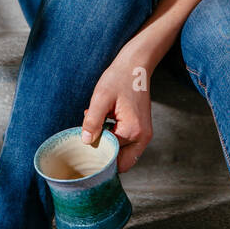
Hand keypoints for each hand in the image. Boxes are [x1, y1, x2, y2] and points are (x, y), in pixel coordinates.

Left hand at [80, 46, 153, 173]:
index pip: (112, 157)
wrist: (136, 66)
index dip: (97, 154)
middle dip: (104, 153)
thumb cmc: (119, 78)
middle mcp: (142, 137)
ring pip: (123, 154)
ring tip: (99, 126)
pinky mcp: (141, 130)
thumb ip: (92, 121)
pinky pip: (126, 144)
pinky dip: (115, 138)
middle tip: (91, 137)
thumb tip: (86, 142)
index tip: (85, 146)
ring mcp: (144, 134)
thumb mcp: (101, 98)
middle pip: (121, 162)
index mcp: (133, 131)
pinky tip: (105, 123)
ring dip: (109, 145)